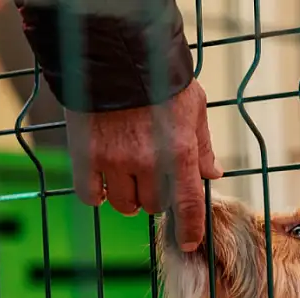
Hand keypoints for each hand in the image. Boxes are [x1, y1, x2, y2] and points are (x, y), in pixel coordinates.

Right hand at [64, 79, 222, 251]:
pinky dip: (98, 194)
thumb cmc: (159, 77)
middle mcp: (148, 161)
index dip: (190, 229)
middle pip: (154, 205)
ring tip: (128, 178)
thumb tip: (213, 174)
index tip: (190, 243)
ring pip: (124, 204)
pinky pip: (91, 195)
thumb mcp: (193, 106)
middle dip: (156, 197)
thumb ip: (203, 144)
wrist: (115, 53)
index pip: (188, 205)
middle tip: (152, 178)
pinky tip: (103, 184)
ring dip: (129, 198)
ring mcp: (115, 160)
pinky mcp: (86, 156)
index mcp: (180, 151)